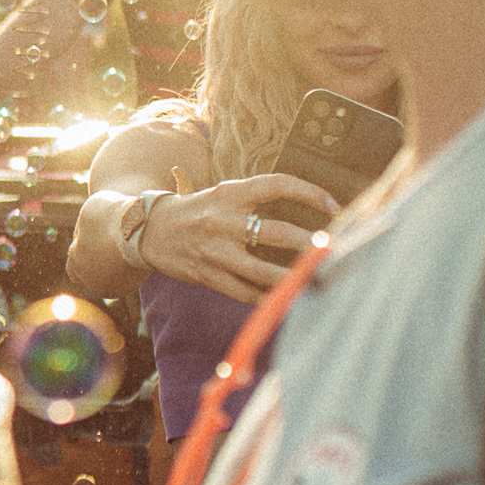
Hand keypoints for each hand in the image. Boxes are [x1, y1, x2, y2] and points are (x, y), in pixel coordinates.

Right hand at [121, 174, 338, 301]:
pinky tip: (286, 299)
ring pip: (262, 270)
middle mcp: (223, 220)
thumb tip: (305, 212)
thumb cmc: (197, 211)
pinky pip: (244, 292)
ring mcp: (214, 251)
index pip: (276, 184)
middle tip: (336, 251)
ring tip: (317, 280)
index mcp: (230, 194)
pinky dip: (267, 298)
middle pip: (276, 232)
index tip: (333, 204)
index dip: (308, 192)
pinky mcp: (207, 275)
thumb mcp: (223, 195)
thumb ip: (256, 201)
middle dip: (310, 244)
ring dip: (293, 277)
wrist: (149, 230)